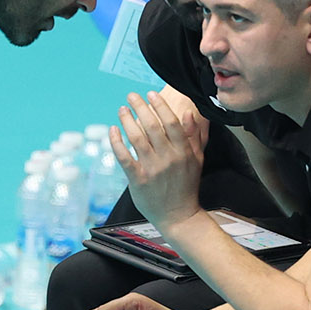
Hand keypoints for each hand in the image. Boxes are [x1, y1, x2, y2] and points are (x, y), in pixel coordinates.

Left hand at [111, 89, 204, 228]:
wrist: (179, 215)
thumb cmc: (187, 186)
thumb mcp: (198, 160)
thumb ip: (194, 136)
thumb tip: (190, 113)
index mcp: (183, 152)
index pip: (171, 122)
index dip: (159, 105)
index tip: (151, 93)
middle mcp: (168, 158)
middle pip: (151, 125)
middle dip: (140, 106)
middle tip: (131, 96)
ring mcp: (152, 169)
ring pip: (136, 138)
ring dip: (126, 120)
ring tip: (122, 109)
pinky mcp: (138, 180)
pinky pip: (124, 157)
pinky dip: (116, 142)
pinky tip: (113, 130)